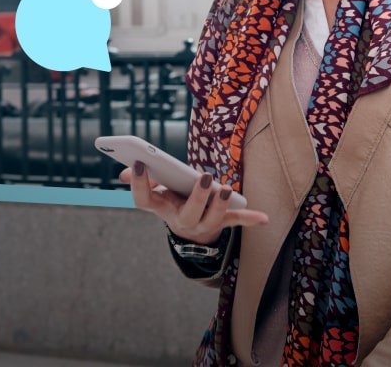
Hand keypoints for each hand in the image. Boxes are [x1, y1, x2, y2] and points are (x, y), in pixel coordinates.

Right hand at [119, 160, 268, 244]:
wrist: (191, 226)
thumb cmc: (173, 198)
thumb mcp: (158, 190)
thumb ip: (145, 181)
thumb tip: (125, 172)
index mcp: (162, 208)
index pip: (144, 200)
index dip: (139, 184)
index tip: (139, 163)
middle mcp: (182, 221)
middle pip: (189, 214)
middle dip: (197, 197)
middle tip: (204, 176)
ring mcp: (203, 224)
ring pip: (213, 219)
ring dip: (221, 205)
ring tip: (226, 189)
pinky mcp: (222, 222)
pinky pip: (236, 221)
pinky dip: (251, 219)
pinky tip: (264, 218)